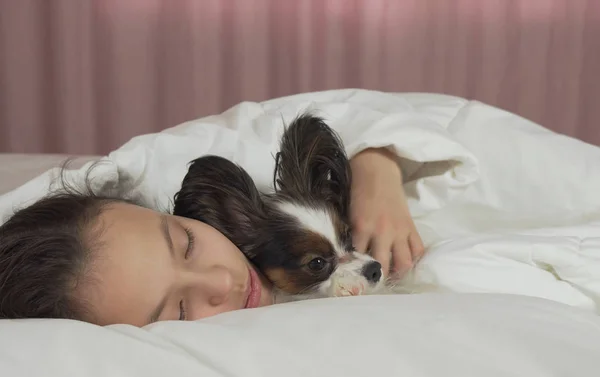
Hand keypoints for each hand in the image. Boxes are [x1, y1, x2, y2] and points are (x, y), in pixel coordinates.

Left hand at [349, 148, 424, 277]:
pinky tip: (406, 266)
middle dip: (375, 280)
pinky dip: (414, 260)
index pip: (356, 258)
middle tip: (370, 288)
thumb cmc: (358, 191)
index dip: (353, 272)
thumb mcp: (348, 213)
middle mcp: (382, 232)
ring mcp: (399, 230)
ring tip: (390, 280)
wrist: (377, 170)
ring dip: (397, 274)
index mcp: (362, 227)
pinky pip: (418, 250)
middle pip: (381, 266)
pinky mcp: (411, 226)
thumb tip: (345, 257)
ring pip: (403, 263)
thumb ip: (349, 235)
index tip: (350, 283)